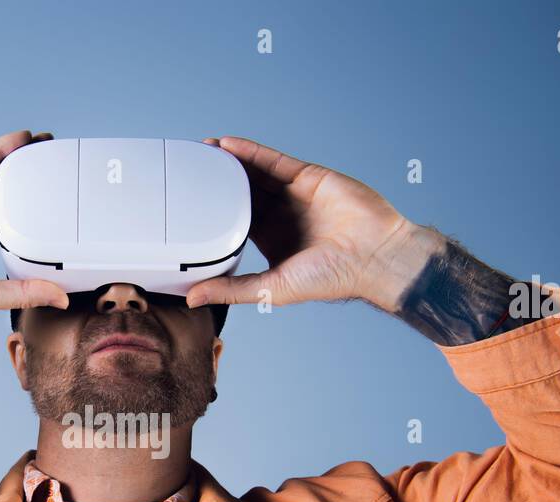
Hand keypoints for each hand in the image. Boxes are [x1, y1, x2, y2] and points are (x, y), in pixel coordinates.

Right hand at [0, 130, 69, 314]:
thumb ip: (22, 293)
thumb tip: (61, 299)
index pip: (18, 219)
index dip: (40, 208)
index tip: (65, 200)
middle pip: (11, 190)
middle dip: (35, 176)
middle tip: (62, 163)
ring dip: (21, 158)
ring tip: (48, 145)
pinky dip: (0, 149)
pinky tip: (22, 139)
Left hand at [184, 136, 442, 312]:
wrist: (375, 256)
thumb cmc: (332, 278)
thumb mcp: (271, 288)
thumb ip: (232, 290)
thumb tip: (193, 298)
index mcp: (271, 240)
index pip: (233, 221)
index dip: (210, 211)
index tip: (184, 205)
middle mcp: (280, 215)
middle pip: (240, 192)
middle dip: (214, 181)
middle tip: (185, 170)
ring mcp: (293, 194)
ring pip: (253, 173)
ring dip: (226, 162)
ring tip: (198, 152)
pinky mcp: (307, 176)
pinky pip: (272, 160)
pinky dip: (248, 152)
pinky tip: (225, 145)